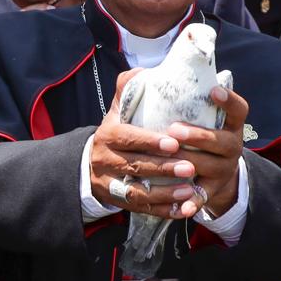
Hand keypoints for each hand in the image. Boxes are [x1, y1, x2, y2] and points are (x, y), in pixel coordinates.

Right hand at [90, 70, 199, 219]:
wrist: (91, 164)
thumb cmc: (116, 132)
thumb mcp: (117, 109)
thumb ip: (129, 88)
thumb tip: (145, 70)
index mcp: (107, 135)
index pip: (128, 138)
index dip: (149, 141)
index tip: (174, 142)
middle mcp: (105, 160)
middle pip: (135, 166)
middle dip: (164, 168)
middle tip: (190, 167)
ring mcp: (111, 183)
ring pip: (138, 192)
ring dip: (165, 193)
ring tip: (189, 190)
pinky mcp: (119, 201)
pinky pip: (141, 209)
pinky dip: (163, 210)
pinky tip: (183, 208)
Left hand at [164, 84, 247, 216]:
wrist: (209, 172)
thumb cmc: (194, 132)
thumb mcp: (194, 114)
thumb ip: (175, 95)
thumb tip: (142, 72)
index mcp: (230, 123)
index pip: (238, 109)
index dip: (228, 100)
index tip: (213, 90)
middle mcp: (232, 145)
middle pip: (222, 141)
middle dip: (198, 135)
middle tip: (174, 130)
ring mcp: (223, 169)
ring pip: (209, 167)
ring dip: (190, 163)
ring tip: (169, 159)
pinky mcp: (212, 190)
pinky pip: (202, 197)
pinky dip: (192, 202)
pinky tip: (181, 206)